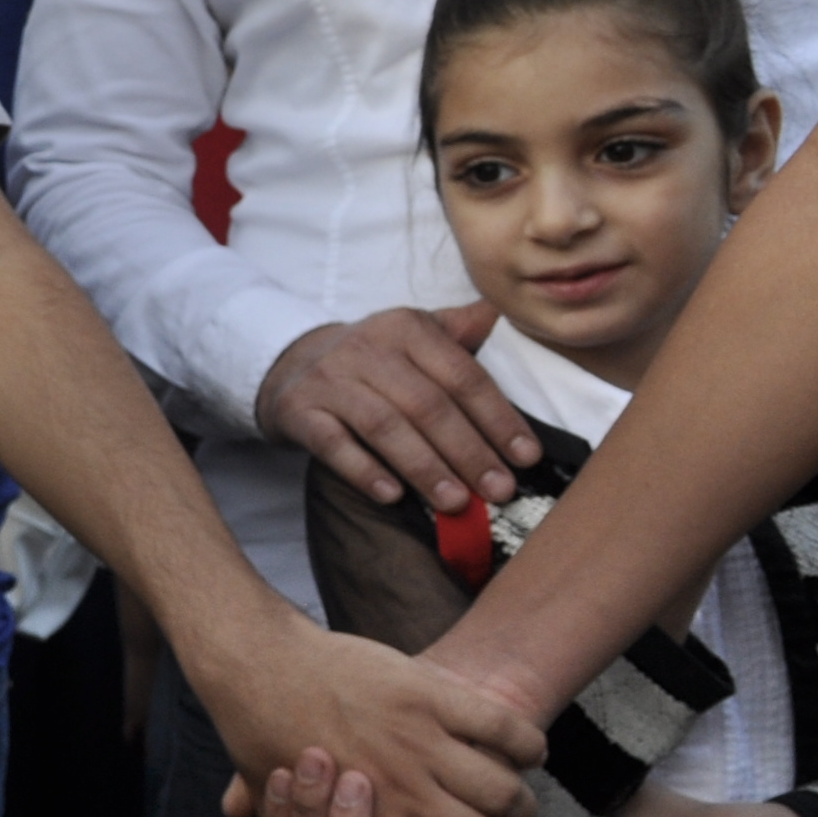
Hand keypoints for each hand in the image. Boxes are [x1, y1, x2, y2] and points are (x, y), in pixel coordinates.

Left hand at [202, 613, 538, 816]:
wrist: (263, 667)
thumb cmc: (268, 740)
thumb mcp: (284, 810)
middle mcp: (403, 796)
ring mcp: (419, 747)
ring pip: (508, 797)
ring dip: (518, 804)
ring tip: (511, 799)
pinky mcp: (430, 697)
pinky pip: (505, 730)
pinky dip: (527, 745)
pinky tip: (525, 752)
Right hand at [256, 303, 538, 513]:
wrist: (291, 365)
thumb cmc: (373, 358)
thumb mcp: (414, 334)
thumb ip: (459, 330)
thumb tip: (504, 314)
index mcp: (407, 328)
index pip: (462, 375)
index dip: (497, 418)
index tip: (525, 457)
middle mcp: (366, 348)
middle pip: (427, 405)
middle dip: (468, 451)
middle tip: (499, 490)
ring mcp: (329, 380)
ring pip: (384, 426)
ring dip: (424, 467)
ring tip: (455, 502)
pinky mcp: (298, 410)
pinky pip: (333, 445)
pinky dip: (364, 471)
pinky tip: (392, 496)